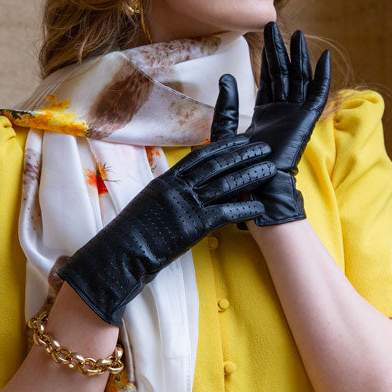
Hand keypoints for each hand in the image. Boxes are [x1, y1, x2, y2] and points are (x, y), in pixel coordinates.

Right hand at [58, 77, 274, 325]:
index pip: (201, 156)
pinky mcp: (194, 225)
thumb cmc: (132, 231)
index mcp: (168, 179)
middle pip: (218, 165)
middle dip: (243, 155)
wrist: (121, 251)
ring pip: (225, 184)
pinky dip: (244, 208)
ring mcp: (187, 205)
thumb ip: (167, 191)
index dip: (224, 146)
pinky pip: (225, 213)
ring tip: (270, 169)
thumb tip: (180, 186)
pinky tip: (260, 207)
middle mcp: (179, 187)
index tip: (241, 139)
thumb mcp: (148, 201)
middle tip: (264, 147)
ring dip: (250, 176)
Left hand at [244, 22, 330, 225]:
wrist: (255, 185)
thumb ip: (227, 105)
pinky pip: (318, 95)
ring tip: (298, 34)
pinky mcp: (307, 121)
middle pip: (284, 73)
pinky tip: (324, 57)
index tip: (266, 34)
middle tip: (276, 23)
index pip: (268, 77)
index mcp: (264, 113)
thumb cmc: (238, 167)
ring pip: (300, 79)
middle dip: (281, 49)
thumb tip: (226, 77)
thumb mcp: (225, 130)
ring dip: (300, 56)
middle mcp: (282, 111)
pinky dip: (323, 76)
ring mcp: (296, 115)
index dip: (268, 55)